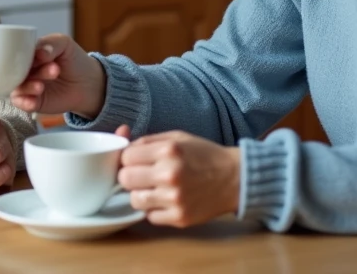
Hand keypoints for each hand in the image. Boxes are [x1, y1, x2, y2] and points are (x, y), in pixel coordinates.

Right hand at [10, 34, 105, 117]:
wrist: (88, 83)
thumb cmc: (74, 60)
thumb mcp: (64, 44)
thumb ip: (51, 43)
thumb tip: (39, 53)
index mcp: (28, 53)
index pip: (17, 53)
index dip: (23, 55)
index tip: (40, 56)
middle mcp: (25, 70)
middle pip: (17, 71)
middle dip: (32, 71)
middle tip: (53, 69)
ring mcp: (28, 86)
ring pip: (18, 87)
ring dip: (28, 87)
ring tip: (41, 86)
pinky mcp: (33, 102)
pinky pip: (21, 103)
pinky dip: (24, 103)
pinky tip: (33, 101)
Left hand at [118, 131, 240, 227]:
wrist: (235, 178)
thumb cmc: (204, 155)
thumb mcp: (177, 138)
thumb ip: (146, 140)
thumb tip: (120, 138)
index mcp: (168, 151)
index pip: (126, 157)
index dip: (129, 159)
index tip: (136, 161)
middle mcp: (169, 174)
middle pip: (125, 179)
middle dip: (130, 176)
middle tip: (142, 175)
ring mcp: (174, 199)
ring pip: (135, 200)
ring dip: (141, 195)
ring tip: (154, 188)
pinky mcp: (180, 218)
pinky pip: (150, 217)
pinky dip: (155, 209)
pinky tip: (166, 200)